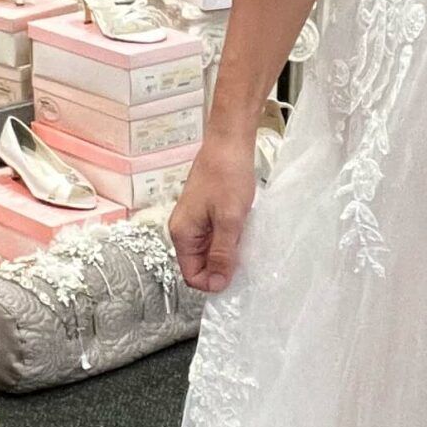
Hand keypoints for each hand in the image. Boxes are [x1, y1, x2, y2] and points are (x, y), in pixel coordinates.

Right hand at [168, 132, 256, 293]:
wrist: (229, 142)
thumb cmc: (227, 175)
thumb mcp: (229, 220)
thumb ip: (222, 253)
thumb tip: (217, 284)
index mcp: (182, 233)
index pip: (191, 275)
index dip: (213, 281)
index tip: (234, 276)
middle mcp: (184, 230)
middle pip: (200, 265)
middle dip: (222, 265)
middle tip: (243, 254)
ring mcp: (195, 221)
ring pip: (210, 251)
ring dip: (228, 251)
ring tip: (244, 238)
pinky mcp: (206, 213)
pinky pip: (216, 237)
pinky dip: (230, 238)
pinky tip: (243, 229)